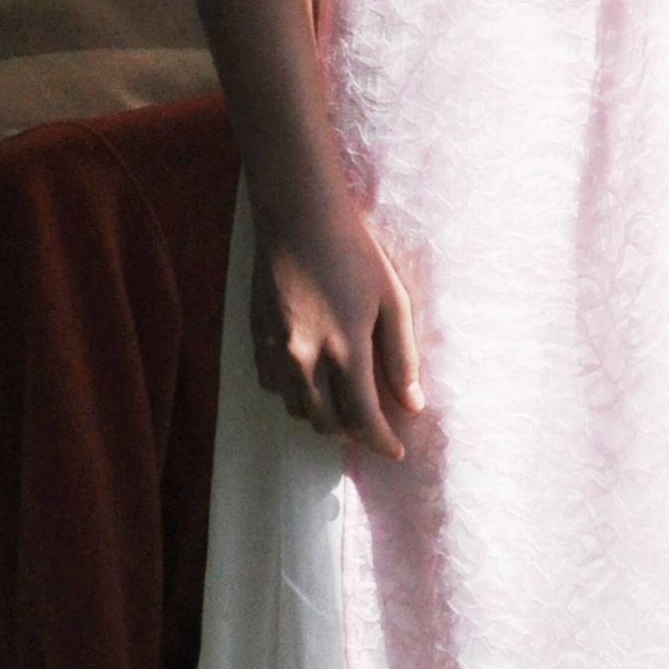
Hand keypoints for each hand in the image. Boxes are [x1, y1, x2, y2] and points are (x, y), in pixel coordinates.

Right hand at [250, 182, 423, 458]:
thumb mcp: (391, 300)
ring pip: (297, 409)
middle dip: (352, 433)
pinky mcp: (255, 339)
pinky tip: (312, 378)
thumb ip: (402, 356)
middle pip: (326, 423)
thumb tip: (412, 404)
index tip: (396, 451)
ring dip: (322, 416)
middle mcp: (304, 358)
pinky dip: (295, 394)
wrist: (298, 218)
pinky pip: (273, 387)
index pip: (363, 417)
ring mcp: (275, 351)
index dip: (381, 441)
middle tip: (372, 426)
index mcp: (345, 349)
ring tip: (344, 404)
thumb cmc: (354, 253)